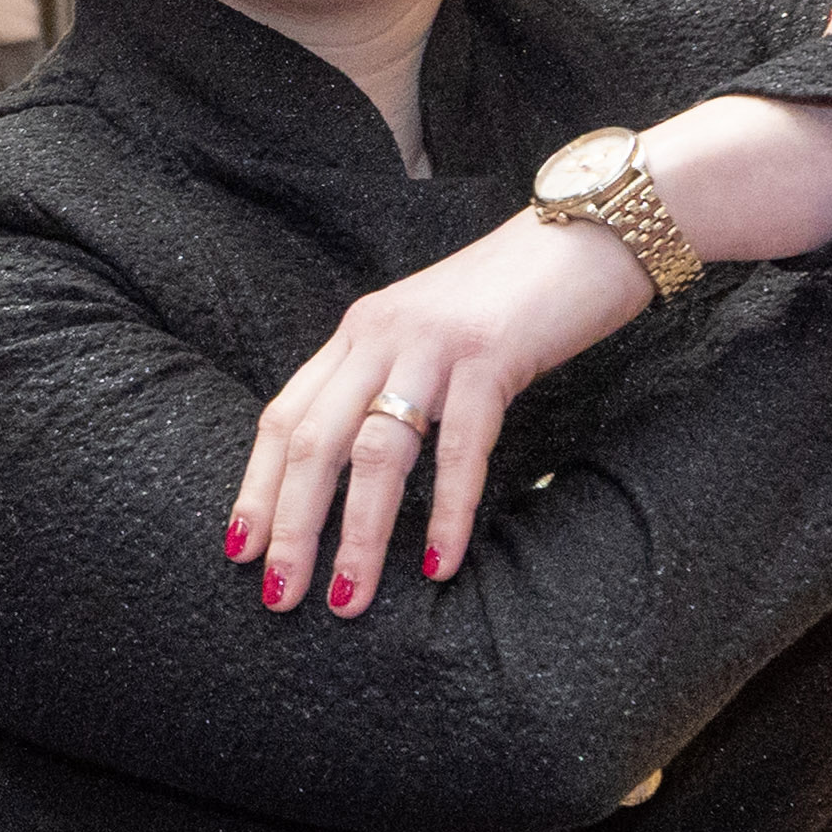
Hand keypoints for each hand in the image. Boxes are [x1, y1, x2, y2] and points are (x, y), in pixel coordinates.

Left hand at [233, 206, 648, 618]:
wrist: (591, 231)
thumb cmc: (516, 298)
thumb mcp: (433, 335)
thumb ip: (394, 381)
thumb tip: (363, 462)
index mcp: (359, 332)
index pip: (284, 415)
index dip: (257, 485)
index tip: (240, 548)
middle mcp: (380, 334)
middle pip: (312, 441)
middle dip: (289, 524)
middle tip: (278, 594)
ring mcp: (432, 343)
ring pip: (373, 450)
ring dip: (356, 534)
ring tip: (347, 599)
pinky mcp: (489, 354)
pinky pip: (458, 448)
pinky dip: (445, 511)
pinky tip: (439, 564)